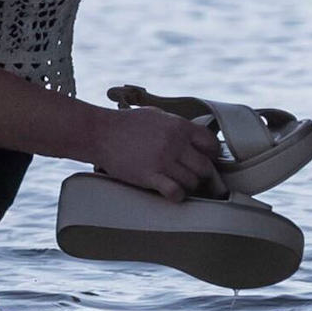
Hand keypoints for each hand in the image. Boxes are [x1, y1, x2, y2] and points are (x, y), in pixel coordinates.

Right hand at [90, 100, 219, 203]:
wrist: (100, 132)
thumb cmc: (127, 123)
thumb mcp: (157, 115)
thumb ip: (178, 125)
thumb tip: (195, 134)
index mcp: (179, 126)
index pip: (211, 144)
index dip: (211, 154)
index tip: (203, 159)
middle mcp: (175, 143)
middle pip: (205, 167)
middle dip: (201, 174)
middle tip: (192, 176)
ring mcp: (163, 160)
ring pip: (192, 182)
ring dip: (188, 186)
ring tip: (178, 183)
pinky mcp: (149, 176)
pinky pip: (175, 192)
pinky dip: (177, 195)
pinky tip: (171, 192)